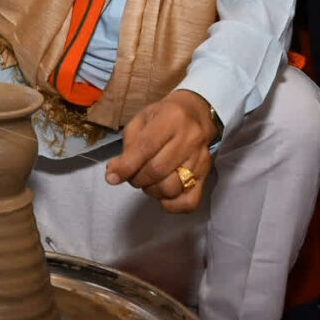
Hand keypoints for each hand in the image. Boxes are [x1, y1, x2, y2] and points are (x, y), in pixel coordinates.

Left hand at [104, 90, 219, 212]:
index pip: (146, 148)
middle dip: (137, 179)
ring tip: (147, 181)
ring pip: (172, 188)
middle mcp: (190, 138)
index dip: (126, 166)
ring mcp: (201, 159)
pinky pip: (190, 201)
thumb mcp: (141, 120)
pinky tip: (162, 196)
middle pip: (157, 170)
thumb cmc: (163, 116)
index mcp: (171, 118)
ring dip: (152, 191)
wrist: (196, 114)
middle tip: (131, 176)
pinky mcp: (207, 175)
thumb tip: (114, 173)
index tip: (112, 177)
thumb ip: (127, 146)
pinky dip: (172, 205)